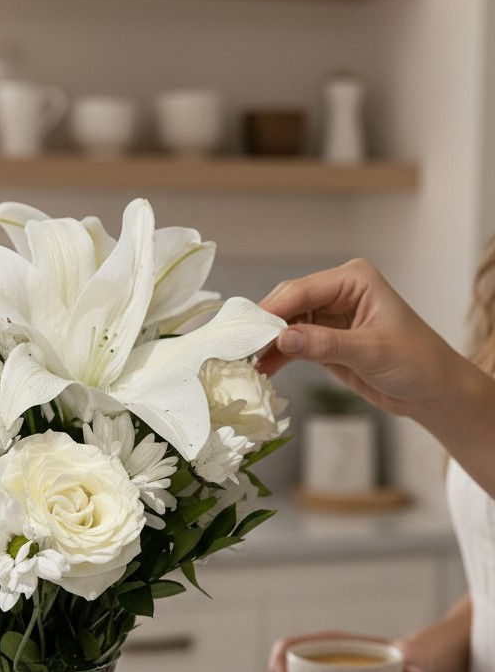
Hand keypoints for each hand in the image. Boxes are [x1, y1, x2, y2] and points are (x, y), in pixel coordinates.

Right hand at [256, 258, 458, 417]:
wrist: (432, 391)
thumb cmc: (417, 362)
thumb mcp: (371, 352)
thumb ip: (325, 344)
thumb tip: (282, 339)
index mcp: (354, 280)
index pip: (302, 290)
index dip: (272, 311)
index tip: (246, 332)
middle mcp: (338, 291)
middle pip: (288, 303)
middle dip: (264, 326)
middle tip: (238, 349)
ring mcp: (330, 316)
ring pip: (285, 324)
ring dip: (266, 343)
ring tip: (245, 364)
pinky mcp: (324, 340)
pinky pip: (292, 344)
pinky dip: (276, 356)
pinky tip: (263, 370)